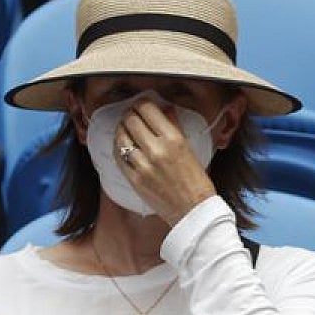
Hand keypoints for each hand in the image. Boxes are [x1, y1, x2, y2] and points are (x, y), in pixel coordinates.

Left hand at [116, 97, 217, 225]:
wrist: (193, 211)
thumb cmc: (197, 182)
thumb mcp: (190, 149)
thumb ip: (175, 127)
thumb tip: (165, 110)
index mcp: (174, 140)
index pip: (147, 109)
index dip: (141, 103)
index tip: (143, 105)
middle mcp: (156, 150)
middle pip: (130, 119)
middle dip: (130, 114)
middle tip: (133, 116)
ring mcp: (143, 166)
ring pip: (120, 136)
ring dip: (121, 129)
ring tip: (126, 130)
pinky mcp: (134, 179)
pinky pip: (118, 156)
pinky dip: (119, 147)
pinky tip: (124, 146)